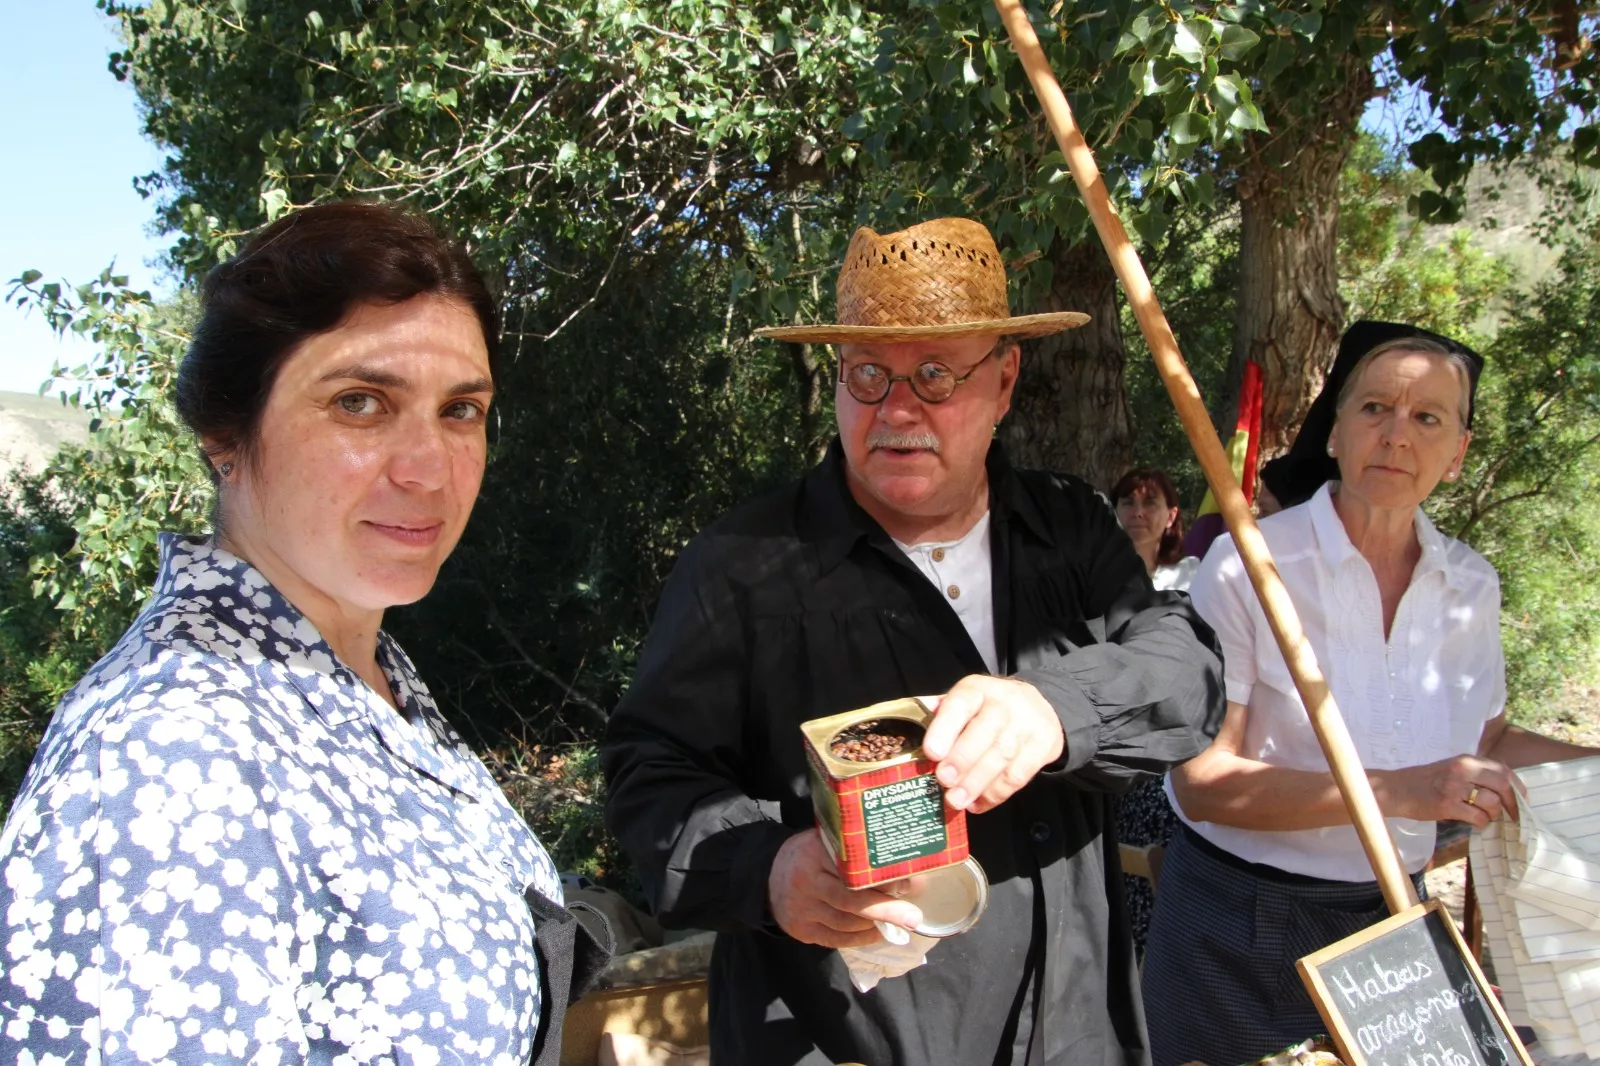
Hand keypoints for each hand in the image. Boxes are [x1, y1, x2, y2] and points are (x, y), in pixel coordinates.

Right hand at [767, 829, 923, 948]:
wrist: (767, 877)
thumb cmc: (808, 856)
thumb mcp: (824, 843)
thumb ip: (854, 852)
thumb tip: (905, 867)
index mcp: (814, 854)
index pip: (851, 868)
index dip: (881, 878)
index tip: (909, 881)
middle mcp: (806, 882)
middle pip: (850, 900)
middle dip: (886, 910)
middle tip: (913, 917)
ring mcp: (802, 909)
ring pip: (846, 923)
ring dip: (875, 924)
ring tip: (898, 922)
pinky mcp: (802, 930)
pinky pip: (836, 939)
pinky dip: (860, 938)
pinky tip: (876, 933)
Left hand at [921, 675, 1063, 814]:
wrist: (1041, 707)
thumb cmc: (988, 709)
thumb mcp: (966, 702)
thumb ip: (941, 717)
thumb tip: (911, 736)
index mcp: (977, 690)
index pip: (960, 704)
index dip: (945, 728)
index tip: (931, 753)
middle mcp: (1004, 703)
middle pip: (984, 731)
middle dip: (962, 760)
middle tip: (943, 781)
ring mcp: (1027, 724)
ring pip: (1002, 756)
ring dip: (977, 783)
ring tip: (956, 800)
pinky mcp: (1044, 746)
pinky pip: (1018, 775)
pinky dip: (996, 794)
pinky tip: (978, 803)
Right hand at [1379, 754, 1522, 829]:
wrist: (1397, 789)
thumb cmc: (1426, 781)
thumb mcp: (1452, 768)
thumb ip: (1475, 773)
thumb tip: (1506, 789)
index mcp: (1466, 760)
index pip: (1503, 770)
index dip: (1517, 787)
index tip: (1522, 799)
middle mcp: (1462, 770)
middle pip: (1503, 785)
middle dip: (1513, 803)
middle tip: (1513, 815)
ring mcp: (1454, 788)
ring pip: (1492, 803)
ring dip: (1494, 814)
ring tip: (1486, 816)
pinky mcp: (1447, 805)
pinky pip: (1477, 817)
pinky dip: (1482, 822)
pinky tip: (1475, 822)